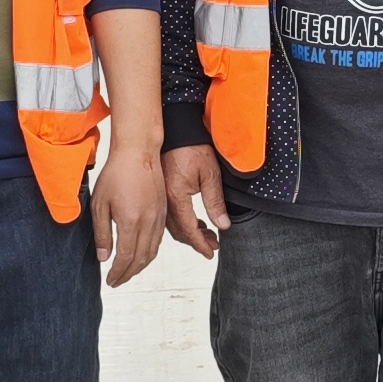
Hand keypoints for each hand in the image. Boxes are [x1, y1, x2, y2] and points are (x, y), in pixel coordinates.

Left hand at [91, 137, 165, 288]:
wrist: (138, 153)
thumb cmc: (117, 173)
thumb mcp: (100, 204)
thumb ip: (102, 233)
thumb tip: (104, 257)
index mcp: (131, 221)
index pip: (125, 257)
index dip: (117, 273)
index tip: (110, 280)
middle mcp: (148, 223)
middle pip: (141, 259)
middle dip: (128, 274)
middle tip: (116, 281)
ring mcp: (158, 218)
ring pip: (152, 252)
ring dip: (139, 267)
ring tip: (127, 273)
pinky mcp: (163, 213)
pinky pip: (158, 241)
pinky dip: (148, 254)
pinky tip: (139, 255)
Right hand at [161, 145, 229, 259]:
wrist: (177, 129)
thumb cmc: (192, 146)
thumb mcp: (210, 174)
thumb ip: (215, 202)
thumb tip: (222, 225)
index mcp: (176, 197)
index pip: (188, 230)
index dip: (200, 244)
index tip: (210, 252)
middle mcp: (164, 200)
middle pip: (179, 231)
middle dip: (196, 241)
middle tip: (213, 244)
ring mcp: (160, 196)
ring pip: (173, 225)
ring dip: (189, 232)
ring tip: (207, 233)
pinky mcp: (160, 191)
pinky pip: (169, 214)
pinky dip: (182, 222)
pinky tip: (194, 220)